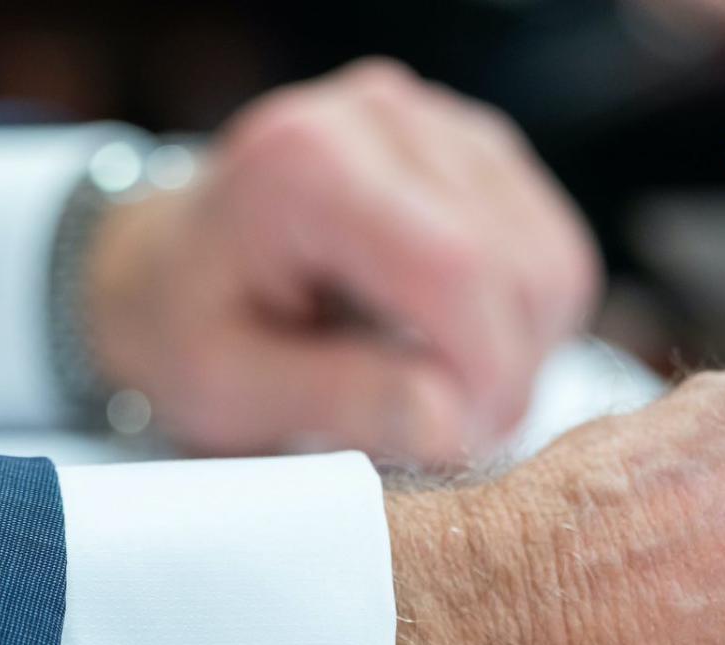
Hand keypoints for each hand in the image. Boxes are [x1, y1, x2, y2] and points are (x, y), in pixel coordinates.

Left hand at [87, 58, 599, 464]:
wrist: (172, 269)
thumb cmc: (188, 327)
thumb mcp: (229, 388)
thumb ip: (339, 401)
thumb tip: (451, 425)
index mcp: (308, 163)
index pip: (456, 267)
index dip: (483, 374)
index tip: (458, 446)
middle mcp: (383, 118)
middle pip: (519, 265)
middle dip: (503, 376)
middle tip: (448, 438)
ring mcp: (439, 124)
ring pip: (552, 261)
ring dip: (522, 353)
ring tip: (445, 395)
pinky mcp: (477, 150)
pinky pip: (552, 250)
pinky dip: (526, 321)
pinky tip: (457, 349)